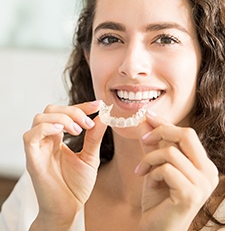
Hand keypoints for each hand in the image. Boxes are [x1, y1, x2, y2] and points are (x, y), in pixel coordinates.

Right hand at [23, 101, 106, 229]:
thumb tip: (103, 116)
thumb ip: (94, 137)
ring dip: (63, 118)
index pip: (65, 112)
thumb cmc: (76, 185)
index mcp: (58, 138)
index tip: (99, 105)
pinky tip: (63, 133)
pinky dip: (47, 128)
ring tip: (78, 130)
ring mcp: (38, 149)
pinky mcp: (32, 159)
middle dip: (73, 110)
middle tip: (88, 123)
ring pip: (40, 118)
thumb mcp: (90, 157)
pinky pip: (31, 136)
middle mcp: (46, 140)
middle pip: (51, 110)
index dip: (81, 106)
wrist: (69, 209)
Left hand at [135, 110, 218, 230]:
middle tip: (144, 139)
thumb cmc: (159, 199)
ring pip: (171, 152)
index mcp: (204, 164)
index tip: (148, 115)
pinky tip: (149, 184)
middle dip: (161, 131)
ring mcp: (203, 184)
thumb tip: (145, 121)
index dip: (166, 123)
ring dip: (150, 159)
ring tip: (142, 171)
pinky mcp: (191, 194)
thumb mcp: (156, 166)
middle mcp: (209, 172)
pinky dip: (152, 173)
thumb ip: (154, 145)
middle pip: (187, 134)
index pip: (187, 134)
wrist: (157, 229)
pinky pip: (166, 169)